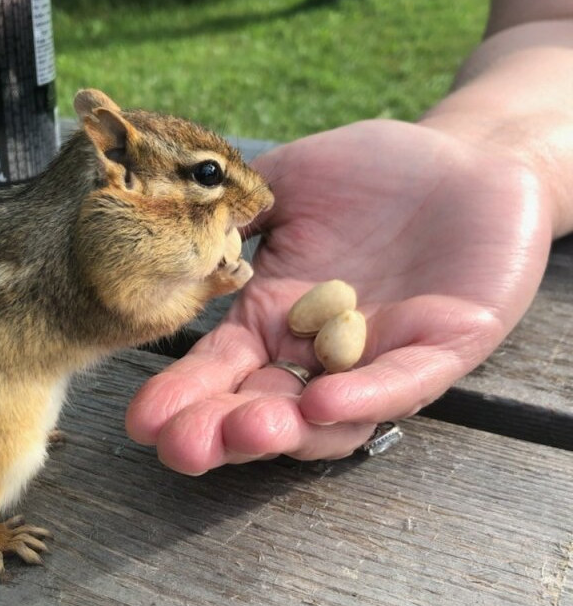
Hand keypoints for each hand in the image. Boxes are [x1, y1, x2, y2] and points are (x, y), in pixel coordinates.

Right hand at [126, 119, 552, 473]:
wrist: (464, 157)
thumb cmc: (375, 169)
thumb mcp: (291, 181)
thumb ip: (236, 209)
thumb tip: (175, 233)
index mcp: (276, 315)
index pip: (221, 369)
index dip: (183, 397)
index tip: (141, 421)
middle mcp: (320, 350)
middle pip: (264, 406)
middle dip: (221, 432)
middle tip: (183, 448)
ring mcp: (379, 355)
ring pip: (329, 417)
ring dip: (285, 430)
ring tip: (245, 432)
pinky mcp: (442, 347)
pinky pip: (401, 382)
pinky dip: (363, 397)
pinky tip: (323, 403)